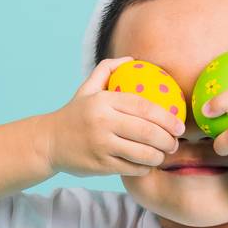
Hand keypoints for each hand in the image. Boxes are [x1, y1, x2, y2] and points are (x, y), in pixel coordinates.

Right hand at [40, 57, 184, 176]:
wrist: (48, 142)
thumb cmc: (74, 114)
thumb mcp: (87, 88)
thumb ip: (107, 69)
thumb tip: (133, 60)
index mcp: (103, 101)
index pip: (144, 107)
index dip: (167, 117)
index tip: (179, 125)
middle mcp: (102, 122)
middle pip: (147, 132)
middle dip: (168, 140)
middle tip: (175, 143)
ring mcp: (100, 145)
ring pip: (141, 153)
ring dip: (158, 156)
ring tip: (163, 154)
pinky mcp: (99, 165)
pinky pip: (131, 168)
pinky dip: (144, 168)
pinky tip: (147, 164)